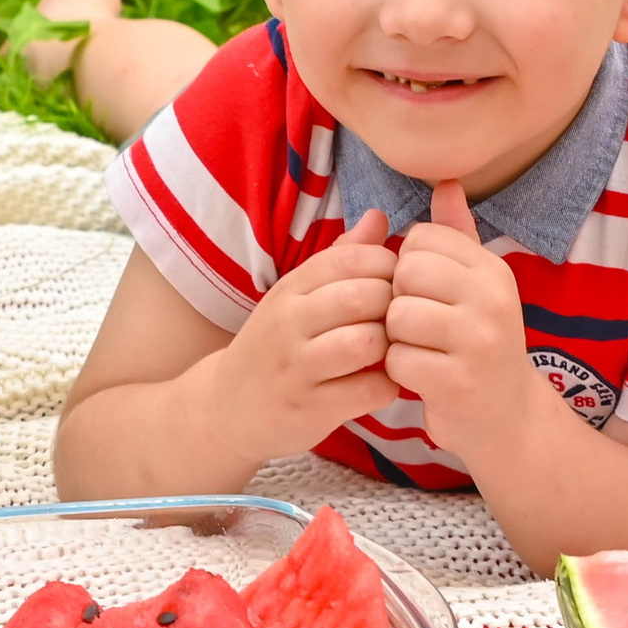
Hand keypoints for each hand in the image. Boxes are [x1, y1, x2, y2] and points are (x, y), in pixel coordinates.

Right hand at [215, 210, 398, 457]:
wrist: (228, 408)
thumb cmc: (277, 345)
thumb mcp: (298, 296)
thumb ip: (342, 258)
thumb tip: (379, 217)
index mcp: (290, 288)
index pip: (351, 258)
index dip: (387, 266)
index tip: (394, 284)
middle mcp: (289, 323)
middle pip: (363, 297)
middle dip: (394, 306)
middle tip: (399, 320)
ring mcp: (297, 369)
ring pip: (366, 343)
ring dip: (390, 347)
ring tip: (388, 352)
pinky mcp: (310, 409)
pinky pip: (369, 390)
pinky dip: (387, 386)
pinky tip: (379, 383)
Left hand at [385, 181, 541, 456]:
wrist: (509, 418)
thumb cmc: (480, 344)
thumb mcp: (477, 285)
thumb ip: (456, 235)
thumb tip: (446, 181)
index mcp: (493, 269)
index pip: (420, 239)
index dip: (408, 267)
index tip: (429, 294)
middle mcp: (493, 299)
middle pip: (404, 274)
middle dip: (400, 301)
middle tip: (422, 327)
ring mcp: (478, 342)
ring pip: (397, 317)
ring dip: (397, 339)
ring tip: (423, 351)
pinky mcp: (458, 382)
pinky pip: (398, 360)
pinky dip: (400, 372)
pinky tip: (423, 378)